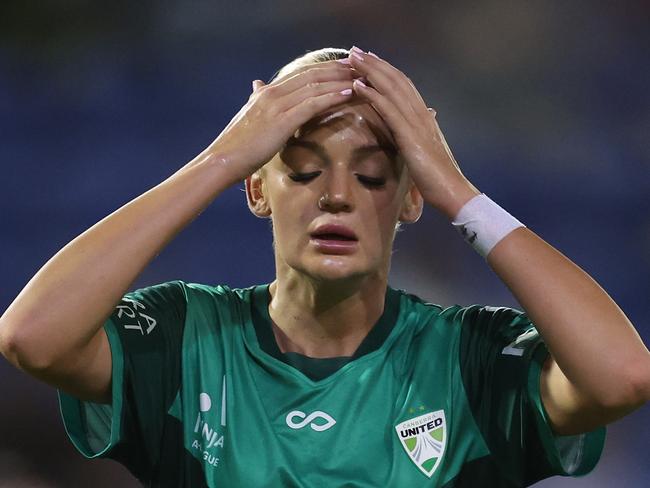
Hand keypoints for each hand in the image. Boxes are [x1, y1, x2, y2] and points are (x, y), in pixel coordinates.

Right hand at [203, 60, 362, 185]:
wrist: (223, 160)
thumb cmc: (237, 145)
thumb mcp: (248, 116)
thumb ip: (257, 100)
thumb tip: (257, 85)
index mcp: (266, 93)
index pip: (301, 74)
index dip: (324, 69)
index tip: (344, 67)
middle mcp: (272, 93)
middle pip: (311, 75)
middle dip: (337, 70)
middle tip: (359, 67)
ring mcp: (277, 105)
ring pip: (315, 86)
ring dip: (340, 81)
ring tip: (361, 78)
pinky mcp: (282, 121)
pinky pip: (312, 104)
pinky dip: (332, 97)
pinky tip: (348, 94)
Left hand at [346, 46, 479, 217]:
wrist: (453, 192)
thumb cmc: (438, 179)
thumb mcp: (427, 151)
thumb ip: (421, 135)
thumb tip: (423, 121)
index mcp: (425, 118)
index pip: (404, 86)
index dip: (386, 71)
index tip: (370, 60)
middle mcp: (422, 115)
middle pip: (396, 80)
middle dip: (375, 64)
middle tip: (355, 51)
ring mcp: (417, 124)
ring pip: (392, 89)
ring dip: (370, 72)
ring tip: (352, 60)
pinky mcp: (410, 137)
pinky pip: (389, 110)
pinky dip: (373, 95)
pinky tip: (358, 86)